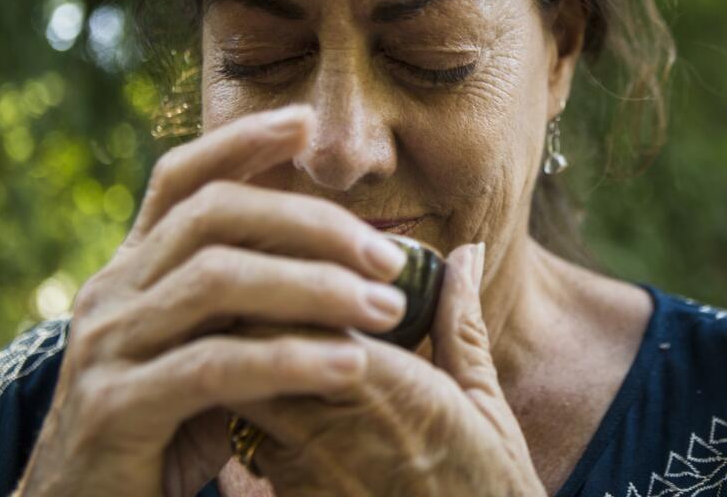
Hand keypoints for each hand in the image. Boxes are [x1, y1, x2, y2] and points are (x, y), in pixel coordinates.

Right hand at [16, 106, 410, 496]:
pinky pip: (215, 365)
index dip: (241, 142)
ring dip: (316, 288)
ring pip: (219, 280)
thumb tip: (349, 264)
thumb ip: (254, 304)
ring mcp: (108, 346)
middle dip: (312, 224)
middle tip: (390, 256)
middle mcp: (113, 292)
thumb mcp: (207, 349)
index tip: (307, 122)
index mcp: (134, 270)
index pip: (181, 179)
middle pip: (215, 215)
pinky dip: (291, 360)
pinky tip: (351, 367)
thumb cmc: (164, 429)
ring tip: (387, 310)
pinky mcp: (116, 407)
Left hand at [232, 243, 546, 496]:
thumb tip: (464, 252)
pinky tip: (277, 404)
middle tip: (267, 290)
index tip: (298, 260)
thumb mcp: (483, 400)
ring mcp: (304, 468)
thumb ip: (459, 322)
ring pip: (244, 393)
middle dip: (258, 315)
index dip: (291, 281)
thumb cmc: (483, 488)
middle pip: (259, 346)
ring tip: (267, 341)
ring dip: (250, 363)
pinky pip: (251, 445)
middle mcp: (334, 424)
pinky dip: (257, 416)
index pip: (304, 312)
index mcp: (387, 384)